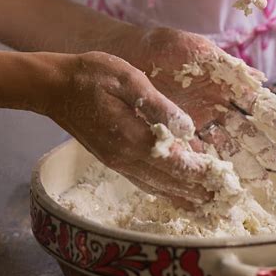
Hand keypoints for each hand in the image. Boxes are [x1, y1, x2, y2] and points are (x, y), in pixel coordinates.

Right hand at [48, 51, 211, 206]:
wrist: (54, 87)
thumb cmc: (92, 75)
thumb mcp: (129, 79)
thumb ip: (158, 105)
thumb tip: (187, 128)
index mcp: (132, 136)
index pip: (173, 161)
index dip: (198, 171)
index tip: (220, 177)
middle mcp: (124, 156)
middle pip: (166, 180)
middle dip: (195, 189)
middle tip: (221, 196)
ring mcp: (115, 160)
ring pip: (154, 185)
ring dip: (180, 194)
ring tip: (204, 200)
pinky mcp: (110, 158)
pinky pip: (141, 181)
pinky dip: (161, 189)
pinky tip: (171, 190)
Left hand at [135, 28, 275, 182]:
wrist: (128, 54)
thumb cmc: (165, 46)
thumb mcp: (198, 50)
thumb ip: (227, 65)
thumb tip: (261, 77)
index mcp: (225, 83)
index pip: (255, 104)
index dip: (272, 117)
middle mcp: (216, 105)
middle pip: (245, 130)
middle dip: (263, 147)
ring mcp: (198, 121)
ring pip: (226, 145)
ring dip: (243, 162)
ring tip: (259, 180)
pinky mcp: (178, 133)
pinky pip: (197, 152)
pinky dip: (210, 166)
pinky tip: (220, 180)